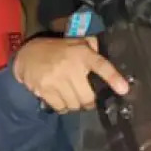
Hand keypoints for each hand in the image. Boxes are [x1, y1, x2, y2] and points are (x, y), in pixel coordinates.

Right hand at [11, 36, 128, 111]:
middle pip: (88, 97)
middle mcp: (70, 66)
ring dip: (75, 105)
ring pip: (74, 105)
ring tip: (71, 96)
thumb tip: (111, 50)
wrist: (27, 55)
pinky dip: (63, 107)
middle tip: (86, 98)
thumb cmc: (58, 49)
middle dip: (89, 101)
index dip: (113, 78)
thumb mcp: (76, 42)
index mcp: (82, 53)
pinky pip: (61, 107)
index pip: (100, 65)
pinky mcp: (44, 89)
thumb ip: (92, 46)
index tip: (124, 89)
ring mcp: (56, 79)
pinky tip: (61, 99)